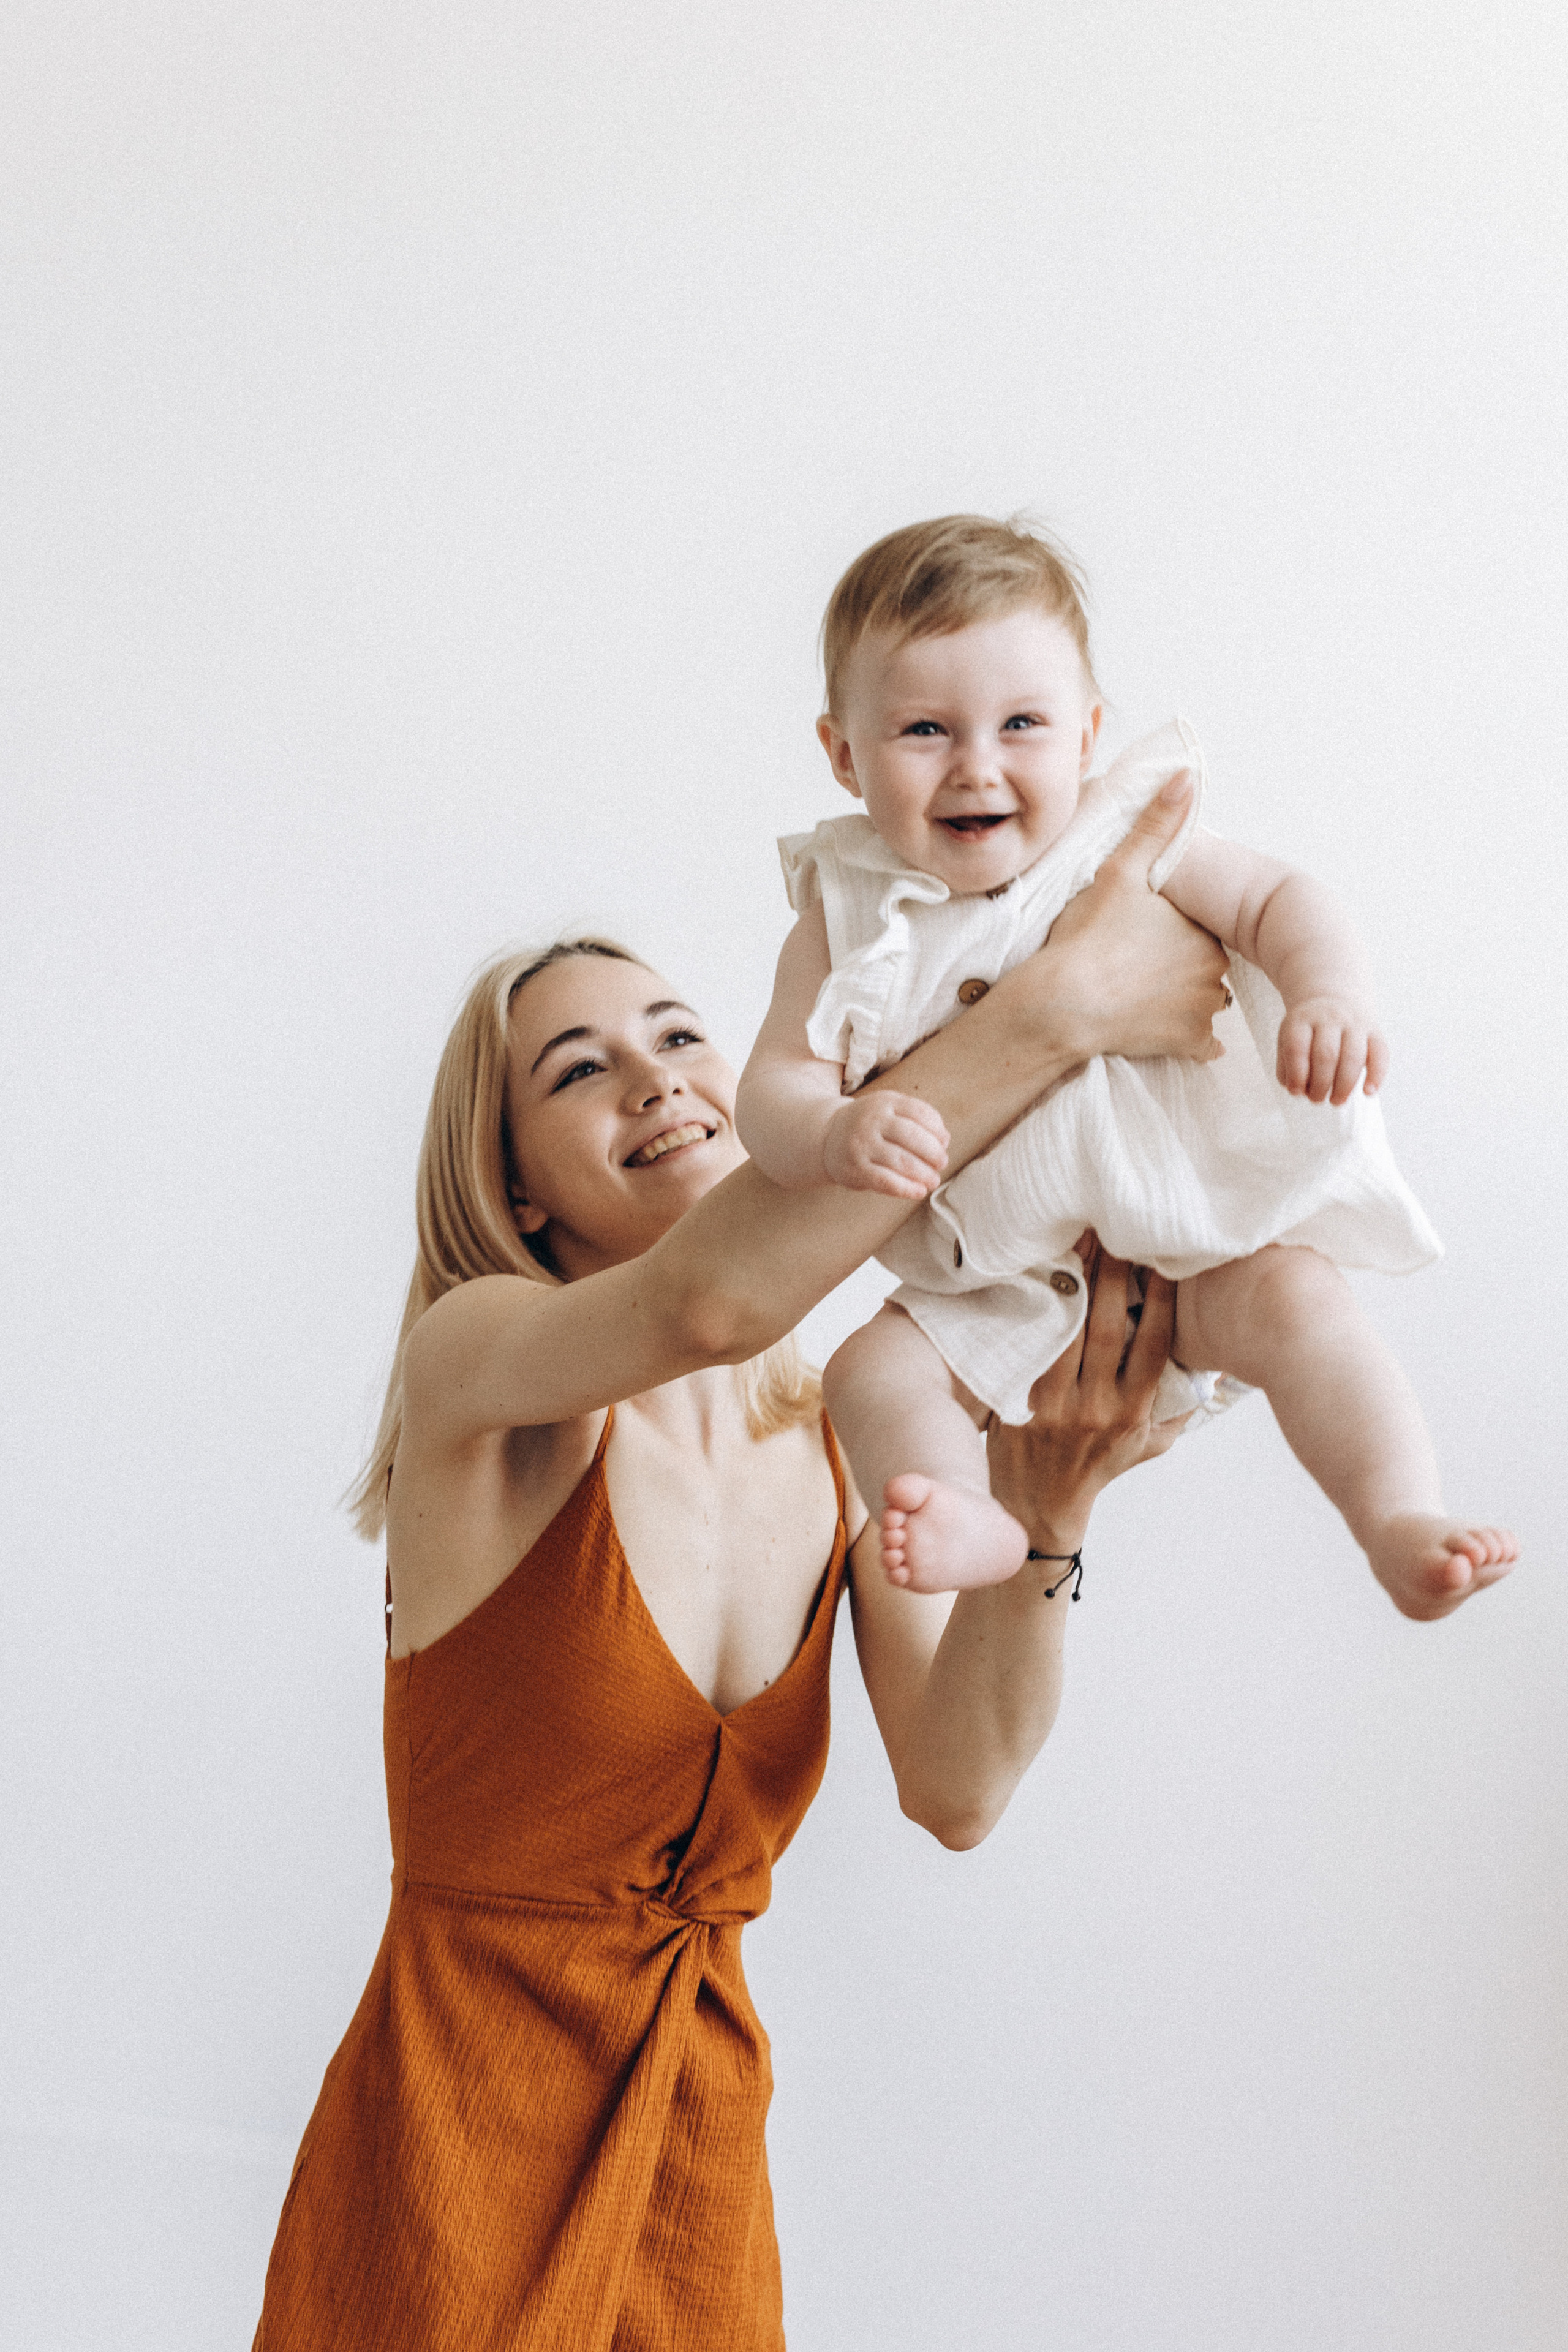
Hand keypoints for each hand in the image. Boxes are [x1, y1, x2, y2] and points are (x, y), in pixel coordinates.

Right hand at [823, 1090, 949, 1197]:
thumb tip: (945, 1139)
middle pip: (913, 1137)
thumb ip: (916, 1120)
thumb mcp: (889, 1111)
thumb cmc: (870, 1126)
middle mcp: (872, 1121)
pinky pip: (887, 1181)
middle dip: (934, 1153)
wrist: (827, 1137)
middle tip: (942, 1163)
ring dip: (925, 1174)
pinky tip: (919, 1192)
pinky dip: (907, 1189)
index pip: (919, 1112)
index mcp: (884, 1102)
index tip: (944, 1142)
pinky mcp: (856, 1169)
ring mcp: (862, 1145)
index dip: (937, 1129)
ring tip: (934, 1180)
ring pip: (902, 1161)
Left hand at [985, 1236, 1186, 1549]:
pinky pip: (1035, 1346)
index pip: (1156, 1344)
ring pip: (1069, 1331)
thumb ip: (1180, 1406)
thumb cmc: (1102, 1465)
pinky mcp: (1022, 1402)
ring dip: (1075, 1280)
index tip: (1164, 1257)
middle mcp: (1099, 1409)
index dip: (1161, 1298)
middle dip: (1113, 1274)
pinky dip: (1041, 1309)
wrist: (1039, 1506)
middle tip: (1114, 1225)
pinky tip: (1043, 1274)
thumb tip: (1213, 1365)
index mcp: (1135, 1412)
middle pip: (1109, 1327)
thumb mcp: (1153, 1444)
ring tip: (1079, 1235)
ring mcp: (1057, 1406)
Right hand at [1041, 774, 1230, 1064]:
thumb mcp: (1121, 873)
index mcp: (1203, 929)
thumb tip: (1186, 776)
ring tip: (1144, 994)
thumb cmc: (1089, 937)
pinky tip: (1165, 1029)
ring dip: (1184, 998)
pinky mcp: (1188, 1043)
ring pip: (1205, 1000)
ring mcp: (1203, 1010)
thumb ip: (1157, 826)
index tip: (1145, 932)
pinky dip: (1190, 1039)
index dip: (1174, 928)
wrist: (1064, 1003)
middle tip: (1139, 964)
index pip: (1201, 925)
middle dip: (1182, 963)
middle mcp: (1214, 970)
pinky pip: (1203, 1043)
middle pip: (1205, 962)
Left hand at [1276, 994, 1389, 1102]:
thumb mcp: (1288, 1038)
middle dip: (1321, 1085)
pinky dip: (1376, 1075)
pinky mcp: (1374, 1031)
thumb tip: (1297, 1090)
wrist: (1332, 999)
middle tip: (1317, 1100)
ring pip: (1353, 1057)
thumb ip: (1288, 1064)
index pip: (1297, 1049)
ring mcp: (1354, 1023)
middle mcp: (1329, 1017)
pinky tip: (1368, 1092)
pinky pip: (1380, 1053)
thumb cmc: (1308, 1029)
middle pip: (1326, 1055)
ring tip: (1336, 1101)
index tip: (1296, 1092)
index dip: (1296, 1075)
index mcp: (1301, 1019)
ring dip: (1344, 1086)